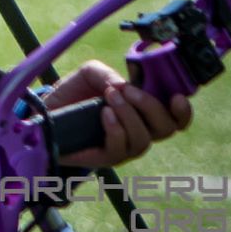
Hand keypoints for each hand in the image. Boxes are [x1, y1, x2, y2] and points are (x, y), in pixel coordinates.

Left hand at [44, 59, 192, 169]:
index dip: (183, 112)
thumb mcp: (90, 73)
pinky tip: (104, 113)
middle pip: (165, 129)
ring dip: (129, 115)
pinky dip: (115, 129)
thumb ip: (108, 74)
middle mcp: (140, 132)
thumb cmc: (75, 93)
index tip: (177, 97)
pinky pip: (119, 149)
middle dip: (151, 107)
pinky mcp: (104, 157)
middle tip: (129, 91)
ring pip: (143, 140)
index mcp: (144, 112)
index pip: (176, 119)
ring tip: (110, 96)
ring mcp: (124, 147)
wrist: (47, 110)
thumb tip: (124, 86)